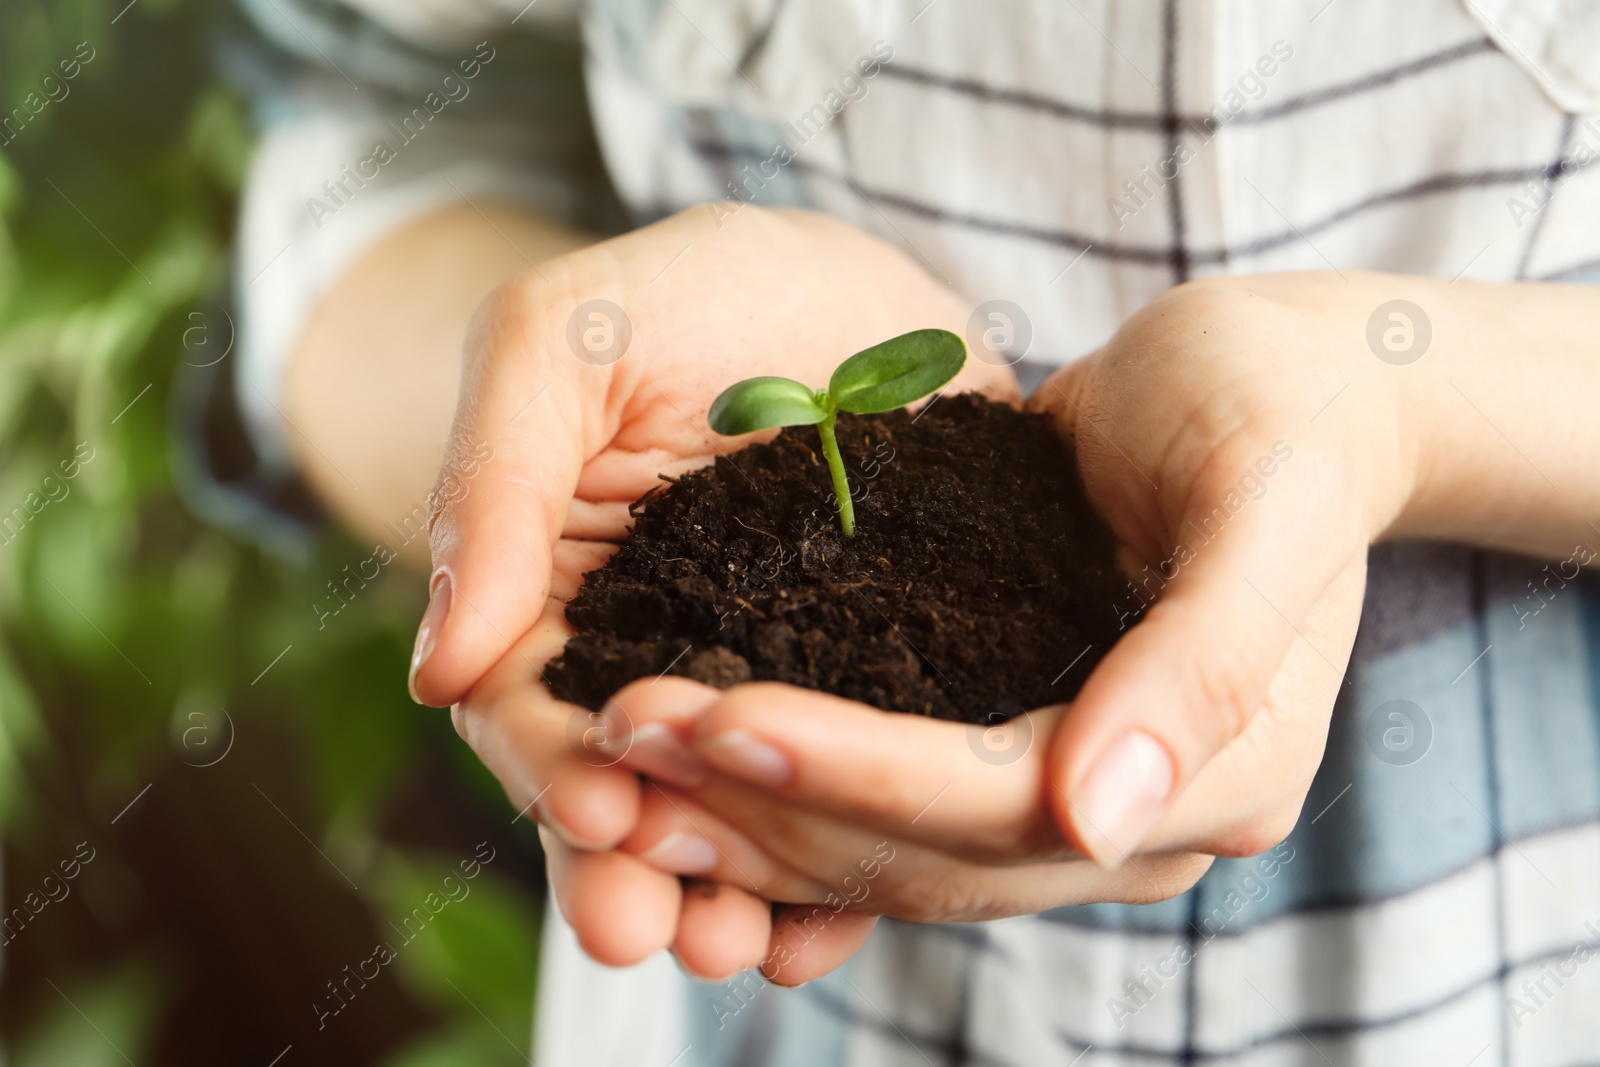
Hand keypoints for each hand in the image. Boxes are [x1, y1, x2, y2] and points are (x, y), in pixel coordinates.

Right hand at [423, 204, 1017, 976]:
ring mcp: (775, 684)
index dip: (553, 773)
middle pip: (631, 794)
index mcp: (561, 602)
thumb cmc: (680, 296)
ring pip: (740, 815)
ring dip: (736, 892)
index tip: (595, 818)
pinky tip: (852, 910)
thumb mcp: (558, 347)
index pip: (532, 711)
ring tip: (752, 950)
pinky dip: (846, 856)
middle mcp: (661, 664)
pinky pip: (854, 786)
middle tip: (662, 932)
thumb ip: (489, 488)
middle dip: (634, 872)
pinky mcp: (882, 685)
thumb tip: (434, 674)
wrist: (850, 282)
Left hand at [604, 272, 1429, 965]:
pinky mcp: (1010, 757)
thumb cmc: (1279, 413)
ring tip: (614, 760)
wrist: (1281, 397)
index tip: (715, 718)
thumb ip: (1208, 659)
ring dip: (749, 814)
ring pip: (888, 850)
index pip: (1002, 804)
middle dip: (766, 802)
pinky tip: (681, 749)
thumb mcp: (1267, 499)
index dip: (855, 774)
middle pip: (927, 850)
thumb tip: (1099, 819)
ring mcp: (1072, 803)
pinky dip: (781, 784)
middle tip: (619, 738)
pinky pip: (881, 804)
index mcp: (1219, 774)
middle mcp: (1137, 819)